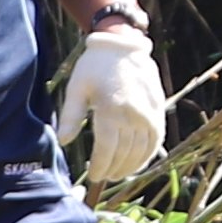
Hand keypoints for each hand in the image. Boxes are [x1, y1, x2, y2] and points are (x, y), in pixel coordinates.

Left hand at [58, 24, 168, 187]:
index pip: (106, 149)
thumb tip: (63, 142)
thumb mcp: (76, 88)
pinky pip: (156, 140)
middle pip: (124, 153)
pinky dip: (148, 155)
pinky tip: (139, 163)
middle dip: (113, 169)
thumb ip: (70, 117)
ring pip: (141, 150)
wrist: (123, 45)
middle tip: (104, 177)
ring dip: (130, 166)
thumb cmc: (94, 67)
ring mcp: (148, 113)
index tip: (94, 176)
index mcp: (110, 108)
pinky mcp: (158, 110)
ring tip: (119, 173)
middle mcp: (133, 113)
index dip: (100, 166)